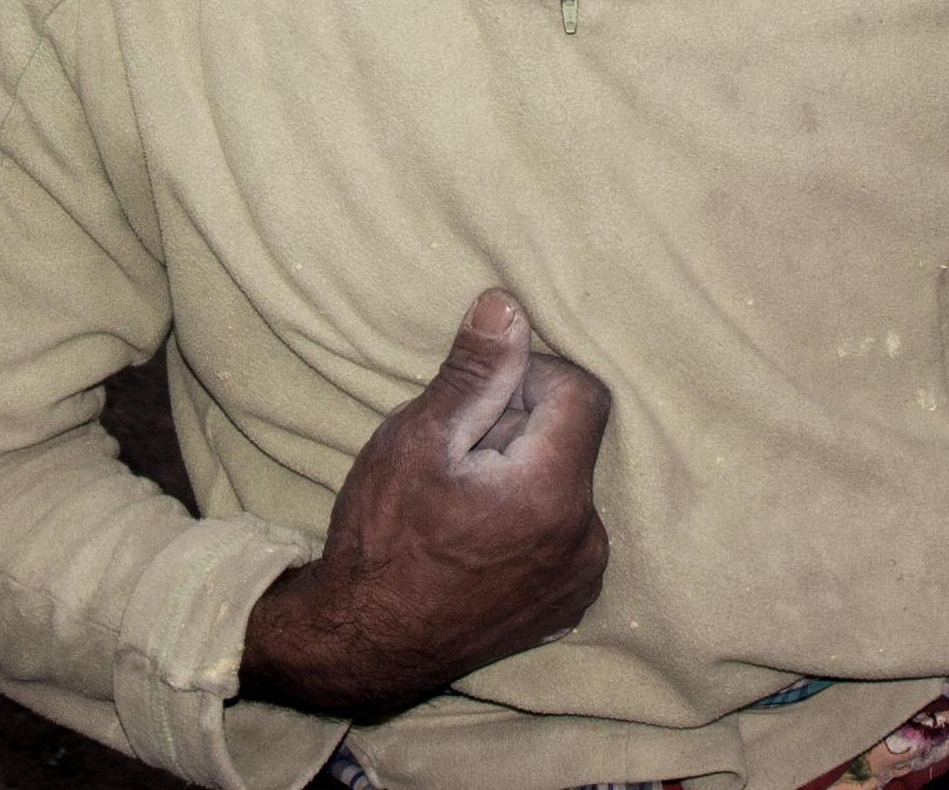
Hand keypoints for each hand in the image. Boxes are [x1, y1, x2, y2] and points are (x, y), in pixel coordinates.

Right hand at [243, 290, 609, 719]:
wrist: (362, 645)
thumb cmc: (381, 539)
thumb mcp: (417, 438)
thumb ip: (474, 371)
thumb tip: (509, 304)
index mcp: (553, 493)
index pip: (579, 390)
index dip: (528, 379)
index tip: (475, 403)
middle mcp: (586, 540)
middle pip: (571, 440)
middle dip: (519, 430)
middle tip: (456, 456)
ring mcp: (579, 579)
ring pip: (566, 486)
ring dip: (523, 475)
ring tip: (460, 502)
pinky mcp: (567, 605)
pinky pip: (563, 533)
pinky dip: (529, 520)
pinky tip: (475, 537)